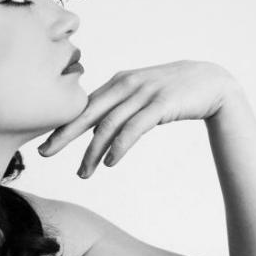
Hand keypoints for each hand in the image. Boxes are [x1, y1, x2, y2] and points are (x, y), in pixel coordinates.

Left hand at [37, 60, 241, 177]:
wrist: (212, 82)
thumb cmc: (172, 91)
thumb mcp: (140, 94)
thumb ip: (117, 106)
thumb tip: (93, 128)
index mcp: (117, 82)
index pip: (83, 105)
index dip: (62, 124)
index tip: (43, 141)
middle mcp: (126, 84)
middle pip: (87, 112)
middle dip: (64, 134)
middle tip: (44, 154)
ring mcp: (144, 93)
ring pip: (108, 124)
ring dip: (92, 151)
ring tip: (83, 173)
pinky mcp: (161, 104)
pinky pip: (134, 127)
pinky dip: (119, 146)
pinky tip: (109, 162)